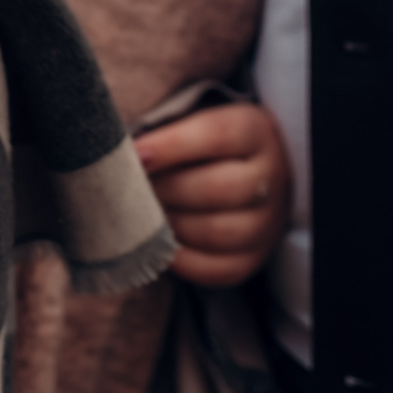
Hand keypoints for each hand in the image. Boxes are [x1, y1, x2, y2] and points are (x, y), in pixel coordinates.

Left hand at [134, 102, 292, 287]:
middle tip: (133, 189)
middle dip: (166, 190)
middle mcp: (270, 176)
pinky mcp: (254, 258)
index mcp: (254, 130)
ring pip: (218, 232)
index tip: (135, 154)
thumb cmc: (205, 145)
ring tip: (144, 216)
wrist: (247, 174)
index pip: (216, 134)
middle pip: (218, 188)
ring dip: (171, 226)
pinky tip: (160, 244)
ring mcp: (267, 222)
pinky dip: (181, 260)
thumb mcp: (195, 122)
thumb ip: (164, 131)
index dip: (171, 145)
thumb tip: (122, 151)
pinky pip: (217, 269)